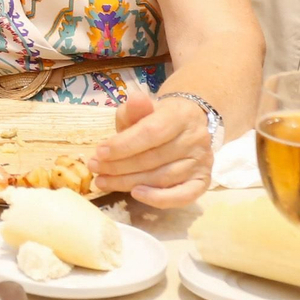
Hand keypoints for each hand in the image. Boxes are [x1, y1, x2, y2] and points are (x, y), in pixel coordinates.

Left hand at [88, 91, 212, 207]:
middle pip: (153, 158)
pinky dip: (158, 199)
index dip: (123, 145)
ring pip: (162, 178)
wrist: (186, 126)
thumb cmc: (158, 118)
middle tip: (96, 168)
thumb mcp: (142, 109)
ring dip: (128, 183)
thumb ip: (135, 109)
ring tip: (104, 181)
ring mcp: (202, 162)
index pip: (151, 132)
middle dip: (119, 166)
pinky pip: (182, 196)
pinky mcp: (203, 181)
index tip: (99, 152)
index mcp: (181, 115)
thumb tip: (135, 100)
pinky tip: (136, 194)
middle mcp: (196, 139)